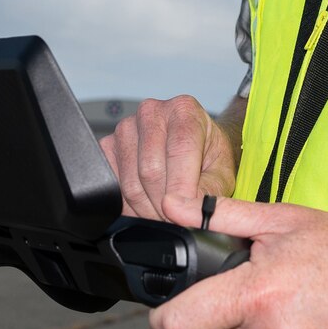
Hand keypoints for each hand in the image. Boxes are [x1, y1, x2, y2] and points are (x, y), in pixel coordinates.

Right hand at [99, 96, 236, 221]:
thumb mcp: (221, 176)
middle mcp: (151, 112)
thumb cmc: (209, 159)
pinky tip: (148, 202)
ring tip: (166, 212)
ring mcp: (124, 128)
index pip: (179, 150)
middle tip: (178, 218)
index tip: (185, 214)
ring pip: (130, 184)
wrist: (194, 151)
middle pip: (151, 171)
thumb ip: (208, 194)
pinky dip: (130, 206)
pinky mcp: (106, 147)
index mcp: (183, 110)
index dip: (181, 188)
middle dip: (165, 206)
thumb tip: (186, 213)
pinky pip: (112, 188)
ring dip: (148, 210)